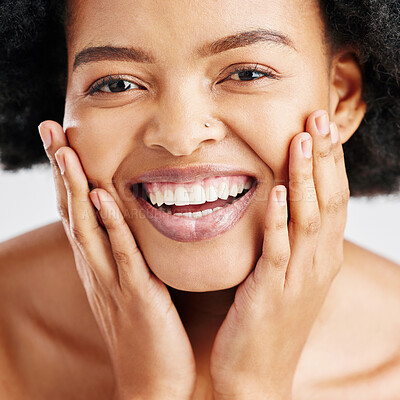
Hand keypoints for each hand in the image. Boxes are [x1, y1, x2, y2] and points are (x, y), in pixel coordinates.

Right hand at [38, 121, 195, 399]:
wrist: (153, 379)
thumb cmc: (147, 329)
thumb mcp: (132, 285)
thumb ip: (128, 255)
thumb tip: (131, 225)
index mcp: (100, 265)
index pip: (77, 212)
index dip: (66, 177)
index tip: (60, 142)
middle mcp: (98, 268)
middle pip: (73, 211)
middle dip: (60, 170)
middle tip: (50, 130)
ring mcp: (113, 281)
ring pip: (88, 228)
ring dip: (74, 188)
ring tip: (64, 151)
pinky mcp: (136, 295)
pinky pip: (122, 255)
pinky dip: (110, 225)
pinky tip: (100, 198)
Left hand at [209, 110, 347, 399]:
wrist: (257, 372)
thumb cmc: (269, 319)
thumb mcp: (287, 274)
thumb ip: (289, 240)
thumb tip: (283, 203)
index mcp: (322, 256)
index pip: (332, 198)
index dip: (330, 161)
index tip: (321, 124)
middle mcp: (318, 263)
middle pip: (328, 199)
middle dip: (325, 157)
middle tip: (319, 115)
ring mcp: (298, 277)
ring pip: (309, 218)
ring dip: (307, 177)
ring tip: (302, 138)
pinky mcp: (273, 291)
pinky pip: (279, 249)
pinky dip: (281, 219)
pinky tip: (279, 192)